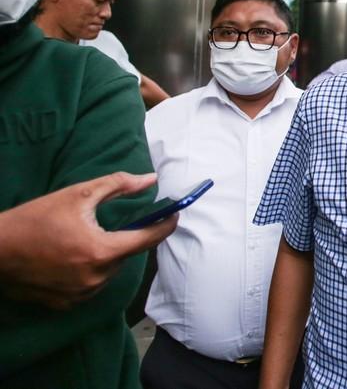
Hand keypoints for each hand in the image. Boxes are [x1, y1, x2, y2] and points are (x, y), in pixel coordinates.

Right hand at [0, 172, 176, 308]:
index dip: (165, 226)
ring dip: (104, 255)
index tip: (174, 214)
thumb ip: (118, 185)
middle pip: (125, 254)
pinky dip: (89, 271)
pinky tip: (69, 258)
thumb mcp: (77, 195)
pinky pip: (92, 285)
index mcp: (101, 250)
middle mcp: (96, 277)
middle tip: (97, 224)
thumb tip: (150, 179)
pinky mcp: (67, 304)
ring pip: (110, 270)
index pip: (147, 239)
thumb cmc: (35, 219)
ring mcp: (81, 295)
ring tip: (76, 241)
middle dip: (120, 238)